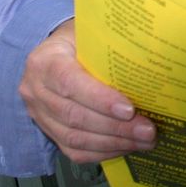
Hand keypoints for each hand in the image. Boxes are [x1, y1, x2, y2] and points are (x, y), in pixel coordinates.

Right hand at [18, 19, 155, 163]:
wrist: (56, 53)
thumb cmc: (80, 41)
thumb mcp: (91, 34)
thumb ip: (110, 45)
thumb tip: (149, 60)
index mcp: (45, 61)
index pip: (69, 82)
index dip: (100, 99)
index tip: (130, 110)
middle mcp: (35, 89)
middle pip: (74, 116)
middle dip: (115, 127)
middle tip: (148, 130)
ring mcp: (39, 114)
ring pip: (74, 138)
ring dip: (113, 143)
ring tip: (144, 141)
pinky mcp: (48, 131)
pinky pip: (74, 151)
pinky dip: (103, 152)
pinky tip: (127, 147)